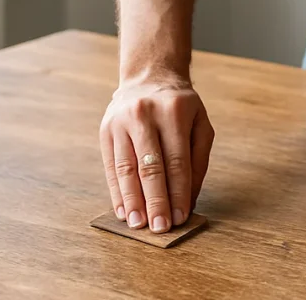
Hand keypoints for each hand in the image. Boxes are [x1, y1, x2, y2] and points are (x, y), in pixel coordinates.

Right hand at [99, 77, 213, 232]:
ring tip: (138, 224)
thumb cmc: (180, 108)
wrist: (149, 77)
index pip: (177, 161)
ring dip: (133, 201)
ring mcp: (121, 122)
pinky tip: (122, 210)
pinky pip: (110, 167)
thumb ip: (198, 162)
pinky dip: (117, 191)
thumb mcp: (200, 125)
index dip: (178, 192)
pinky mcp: (105, 130)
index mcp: (174, 112)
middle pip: (150, 167)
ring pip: (126, 169)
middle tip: (159, 228)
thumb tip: (188, 201)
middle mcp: (144, 115)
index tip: (180, 218)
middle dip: (156, 201)